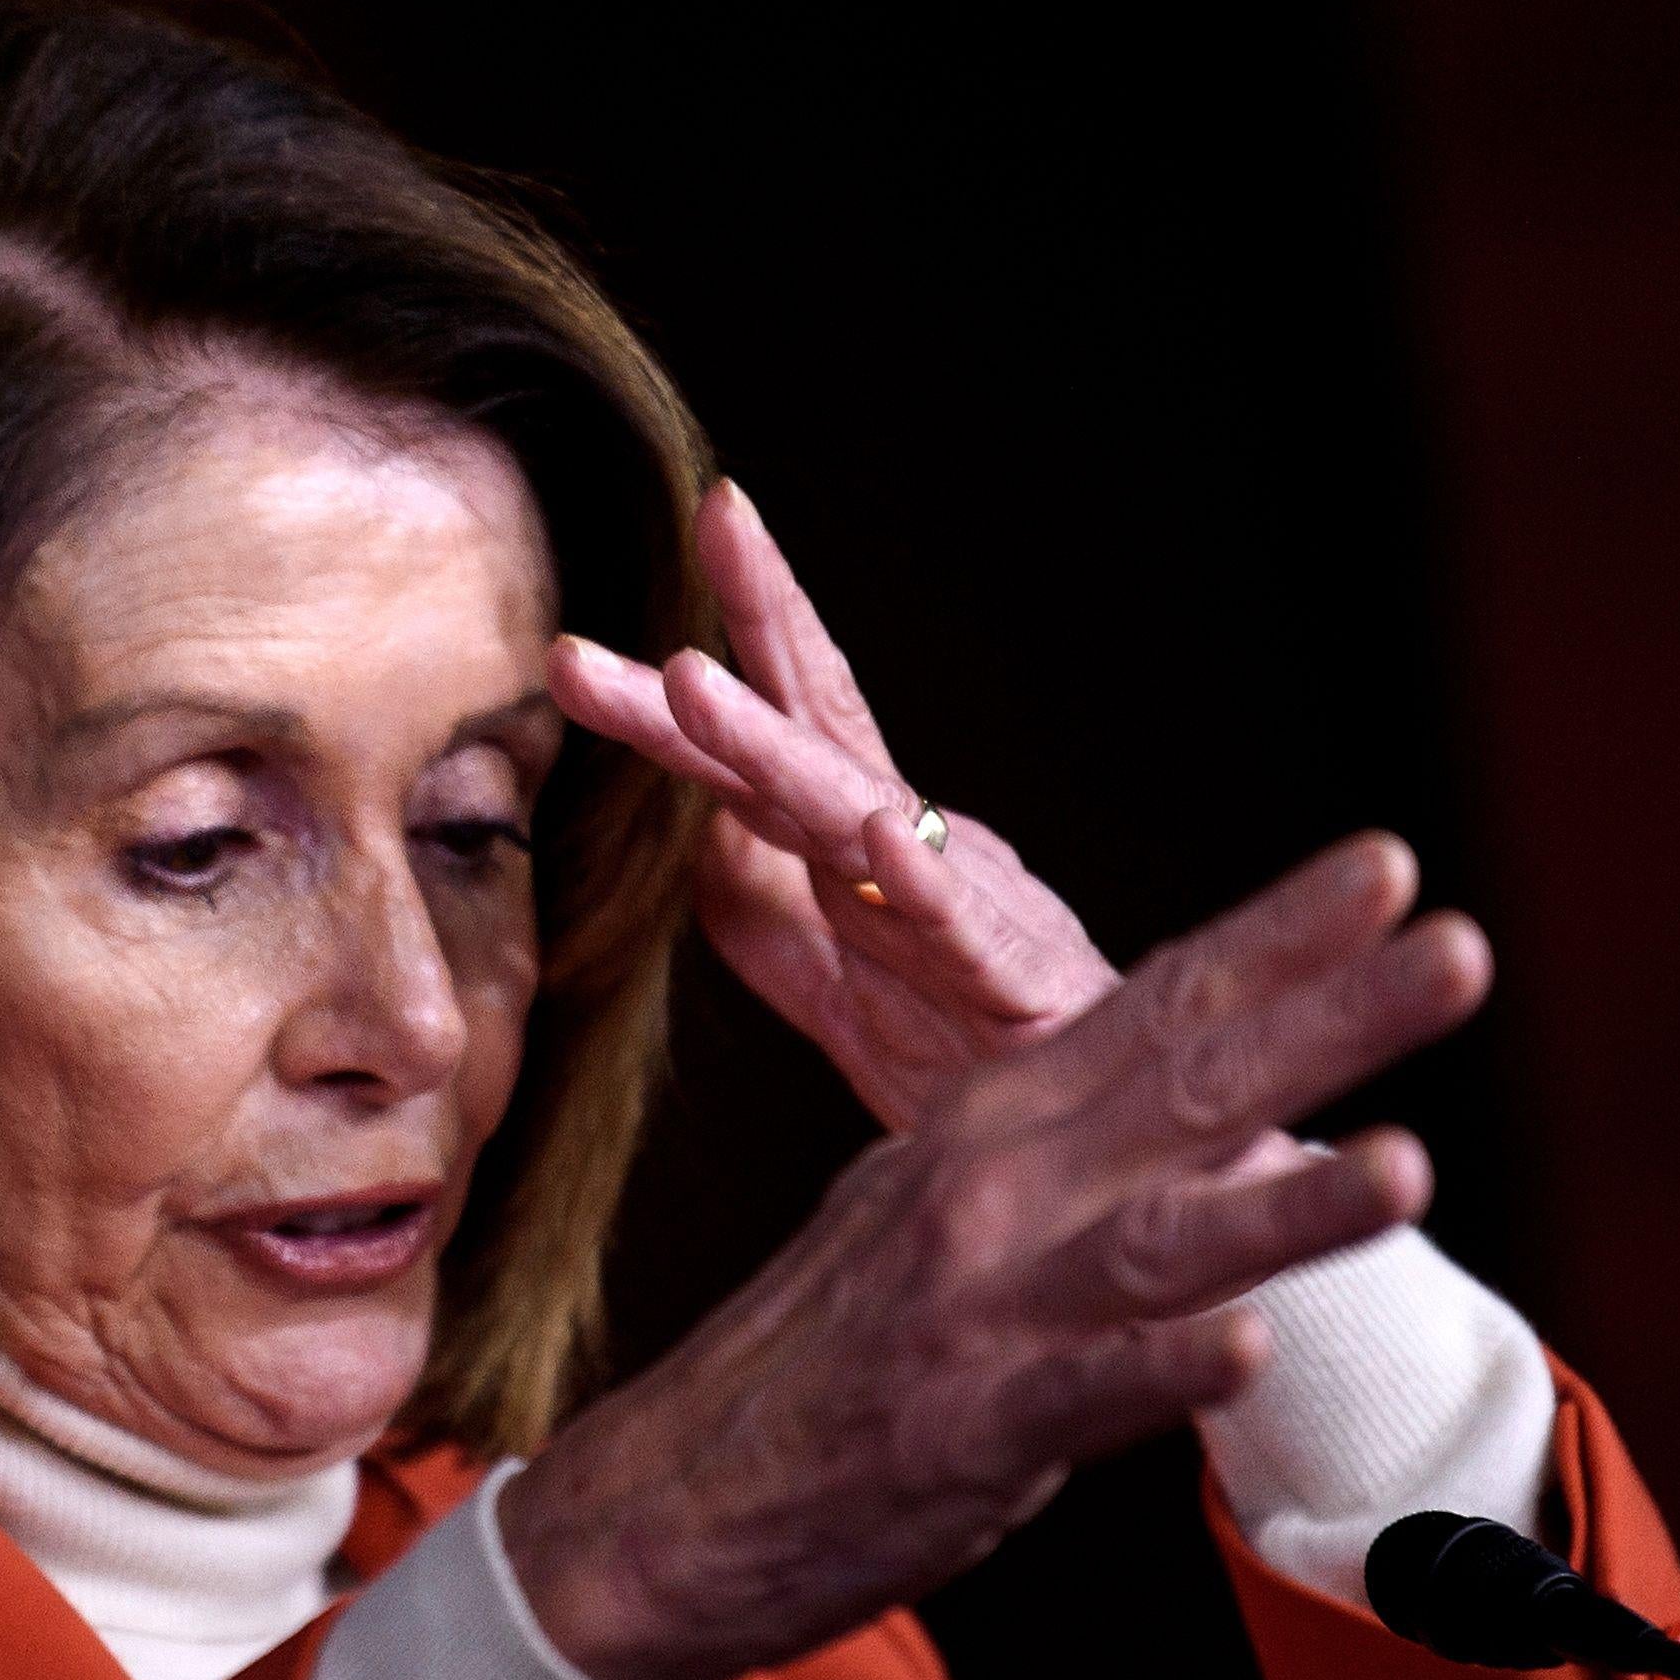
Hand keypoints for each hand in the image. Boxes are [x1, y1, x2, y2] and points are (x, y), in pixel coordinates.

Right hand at [497, 834, 1489, 1679]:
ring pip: (1164, 1242)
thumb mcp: (929, 1208)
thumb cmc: (824, 1356)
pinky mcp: (966, 1431)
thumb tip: (1198, 1104)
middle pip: (1189, 1086)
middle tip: (1463, 947)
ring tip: (1414, 1167)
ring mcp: (983, 1307)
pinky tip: (1255, 1351)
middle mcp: (995, 1188)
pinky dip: (1170, 1372)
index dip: (1282, 934)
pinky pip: (1086, 1398)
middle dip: (1336, 1016)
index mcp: (995, 1123)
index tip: (1395, 865)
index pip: (1160, 1005)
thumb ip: (1063, 1153)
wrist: (667, 1503)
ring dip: (1290, 1204)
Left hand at [551, 481, 1122, 1133]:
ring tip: (691, 684)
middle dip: (751, 621)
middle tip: (695, 527)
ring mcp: (965, 905)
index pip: (774, 736)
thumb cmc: (975, 1054)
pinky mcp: (1015, 984)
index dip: (690, 679)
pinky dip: (920, 882)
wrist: (1099, 1152)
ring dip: (771, 744)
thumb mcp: (835, 985)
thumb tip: (689, 835)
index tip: (580, 639)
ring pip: (858, 810)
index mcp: (860, 848)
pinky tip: (873, 835)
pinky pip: (963, 927)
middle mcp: (913, 849)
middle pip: (812, 728)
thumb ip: (763, 915)